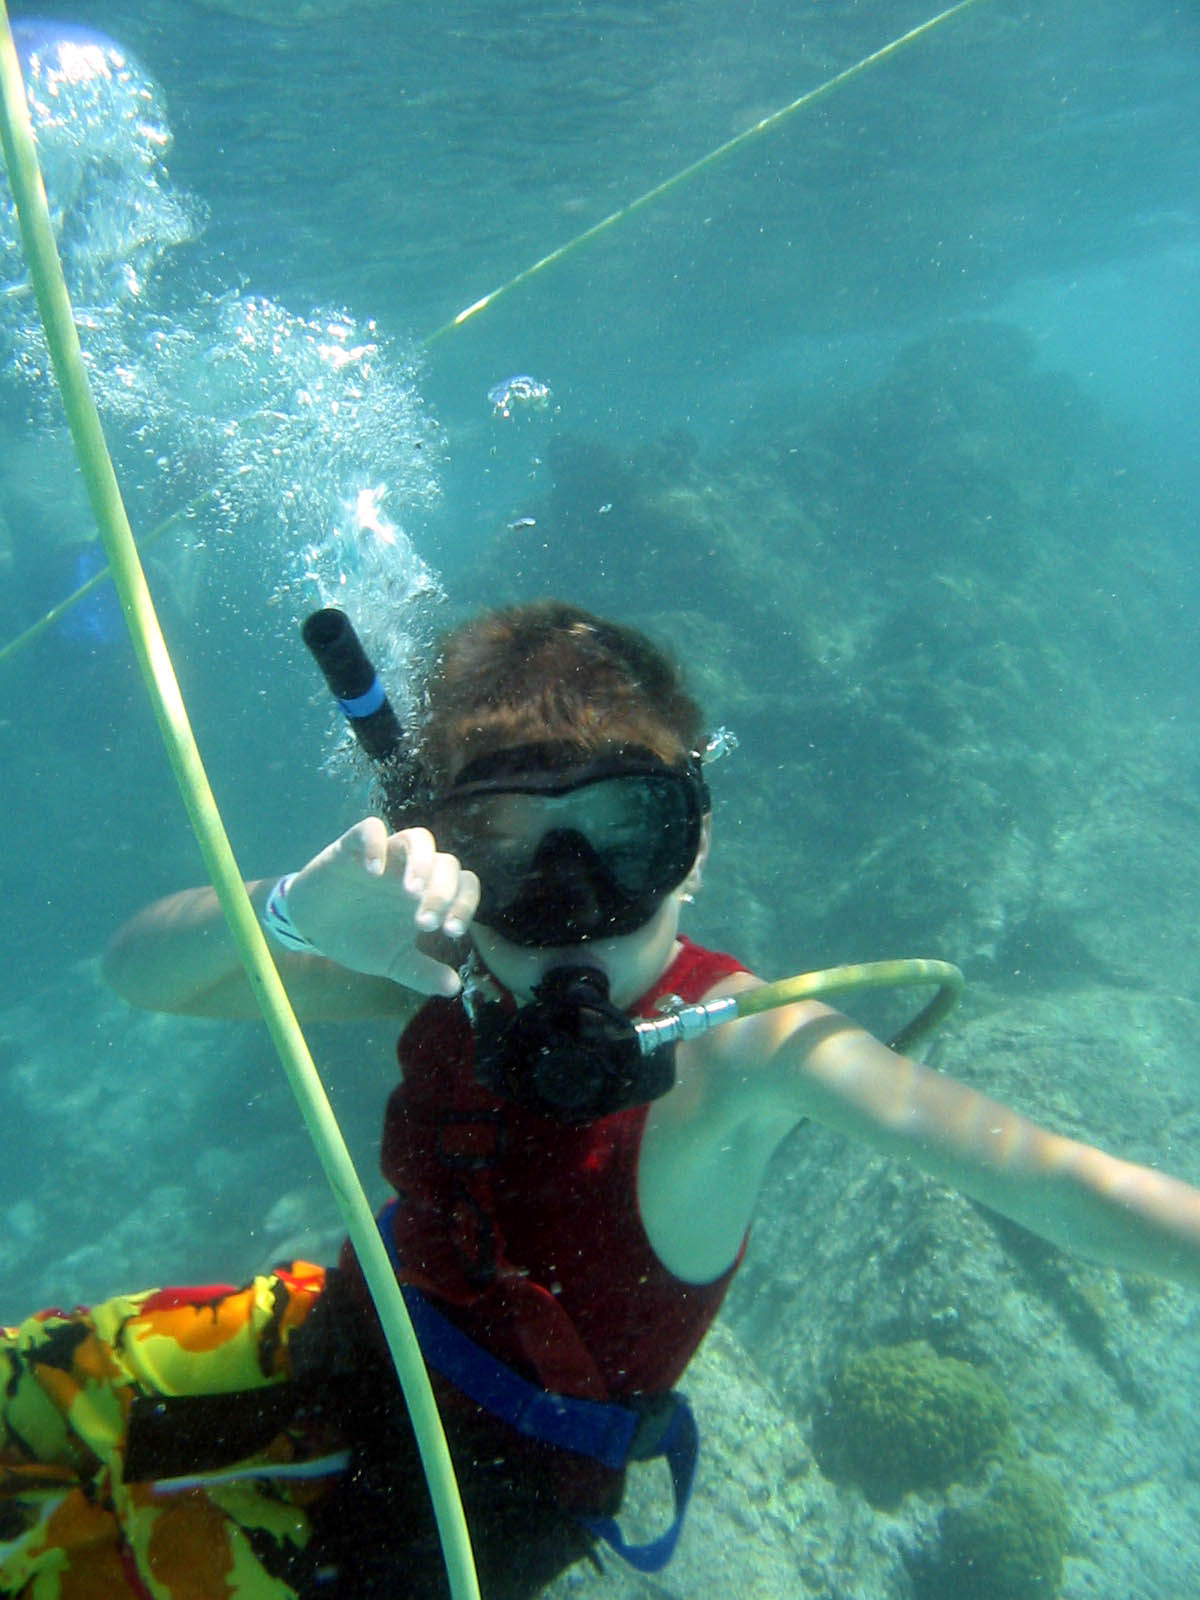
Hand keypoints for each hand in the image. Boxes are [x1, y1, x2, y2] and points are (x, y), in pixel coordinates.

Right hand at [283, 819, 478, 996]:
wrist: (311, 928)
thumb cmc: (358, 937)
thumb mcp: (392, 961)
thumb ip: (422, 972)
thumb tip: (454, 988)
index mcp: (427, 895)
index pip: (464, 885)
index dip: (465, 904)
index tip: (451, 932)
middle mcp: (411, 870)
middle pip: (446, 863)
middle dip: (441, 893)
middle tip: (424, 923)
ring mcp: (385, 856)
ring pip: (418, 838)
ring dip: (421, 863)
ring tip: (410, 892)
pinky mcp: (351, 847)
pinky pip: (370, 829)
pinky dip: (375, 844)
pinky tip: (372, 870)